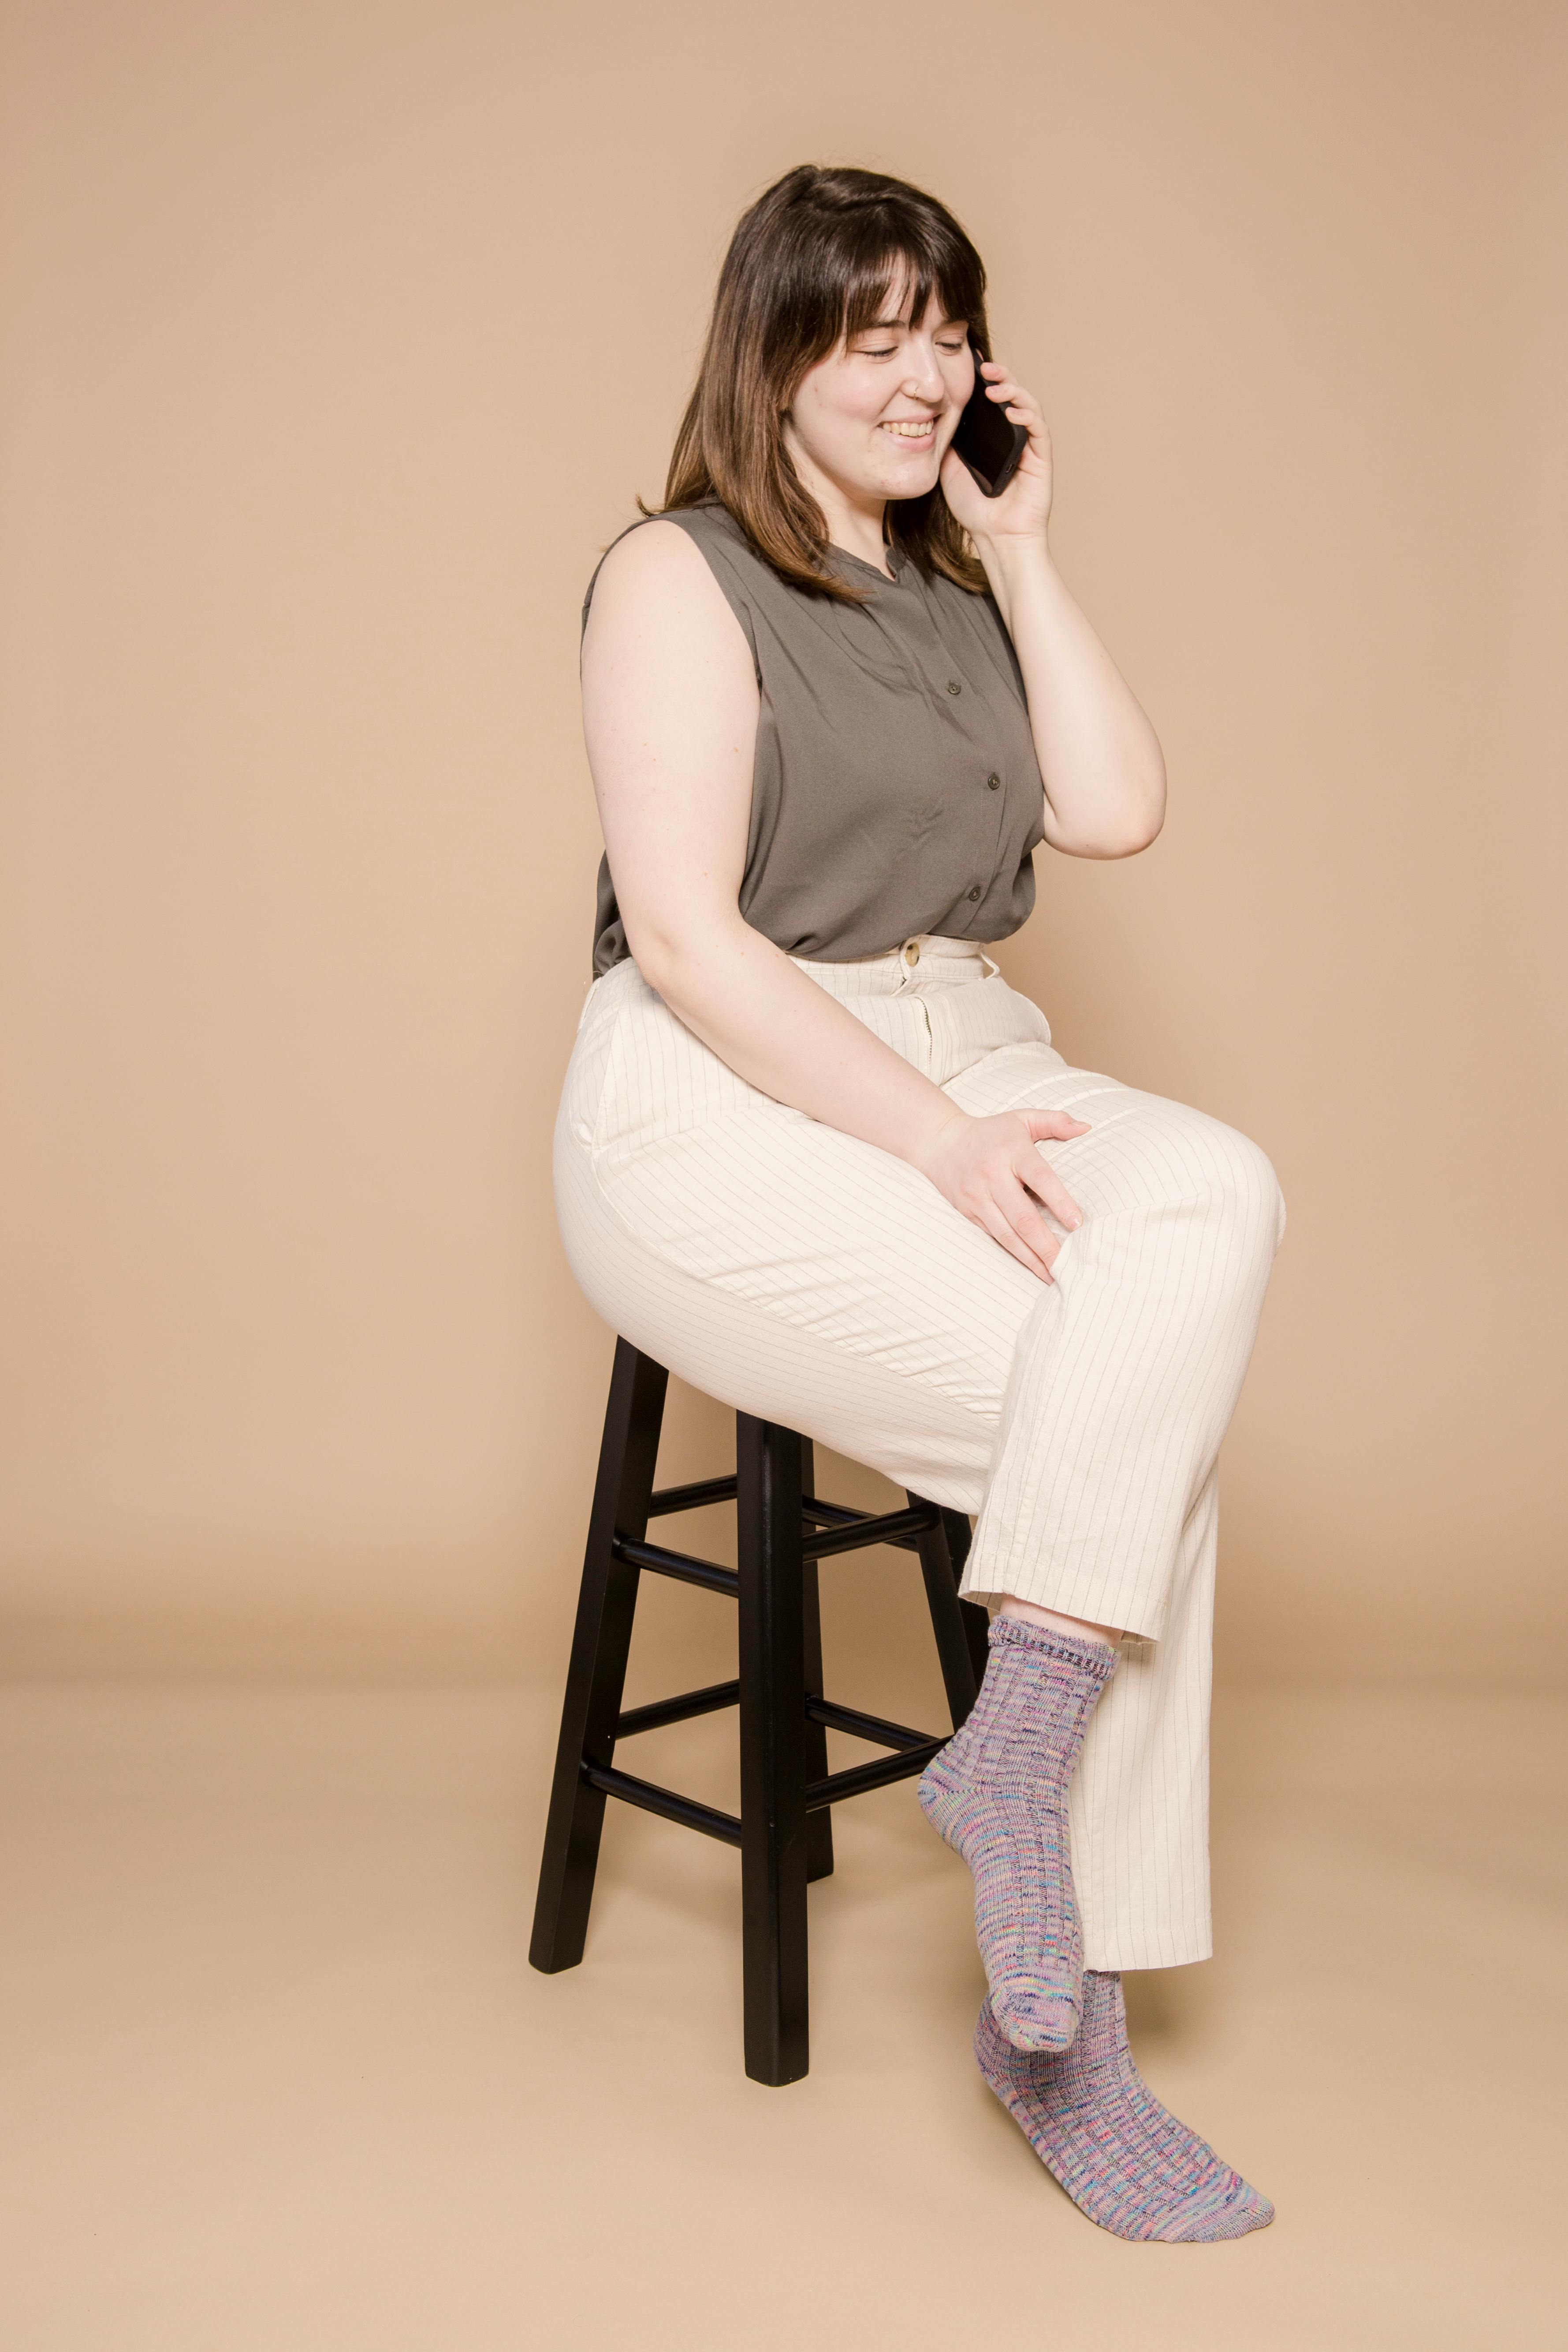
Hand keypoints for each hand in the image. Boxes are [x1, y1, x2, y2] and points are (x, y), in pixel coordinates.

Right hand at [909, 1106, 1090, 1283]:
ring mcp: (977, 1197)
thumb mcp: (1021, 1118)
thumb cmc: (990, 1132)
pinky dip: (1014, 1254)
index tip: (1078, 1223)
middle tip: (1068, 1265)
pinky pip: (993, 1237)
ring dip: (1031, 1258)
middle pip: (1023, 1216)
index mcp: (1011, 1152)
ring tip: (1053, 1274)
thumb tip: (1087, 1128)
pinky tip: (1031, 1266)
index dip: (1059, 1201)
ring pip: (1007, 1234)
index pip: (1040, 1178)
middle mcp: (993, 1176)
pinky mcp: (967, 1212)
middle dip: (1046, 1244)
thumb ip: (1055, 1121)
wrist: (939, 1142)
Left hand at [939, 358, 1053, 548]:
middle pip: (1013, 396)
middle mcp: (1014, 437)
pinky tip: (1010, 411)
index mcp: (995, 438)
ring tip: (994, 384)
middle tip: (984, 366)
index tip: (972, 363)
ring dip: (1013, 390)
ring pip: (1028, 406)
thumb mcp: (949, 469)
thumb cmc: (974, 510)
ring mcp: (1029, 446)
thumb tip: (940, 413)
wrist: (993, 538)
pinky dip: (1026, 415)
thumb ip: (950, 442)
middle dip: (1000, 377)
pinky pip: (1038, 429)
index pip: (993, 400)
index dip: (986, 379)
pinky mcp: (1041, 458)